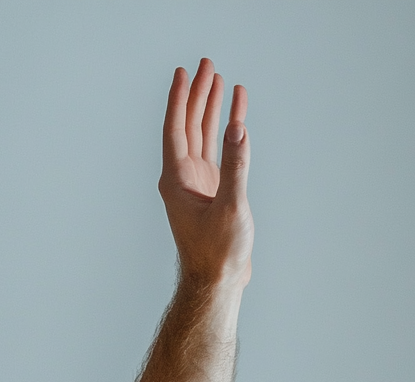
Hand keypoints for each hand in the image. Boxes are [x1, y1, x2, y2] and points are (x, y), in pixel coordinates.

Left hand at [158, 58, 253, 289]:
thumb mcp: (230, 207)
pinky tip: (237, 116)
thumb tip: (238, 129)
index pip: (175, 129)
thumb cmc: (217, 253)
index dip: (180, 99)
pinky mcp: (214, 192)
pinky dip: (227, 133)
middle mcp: (183, 179)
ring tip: (219, 80)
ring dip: (211, 109)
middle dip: (197, 95)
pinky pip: (219, 153)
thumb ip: (236, 166)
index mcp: (176, 180)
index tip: (184, 73)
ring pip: (203, 137)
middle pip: (188, 126)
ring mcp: (198, 184)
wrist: (217, 283)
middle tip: (207, 65)